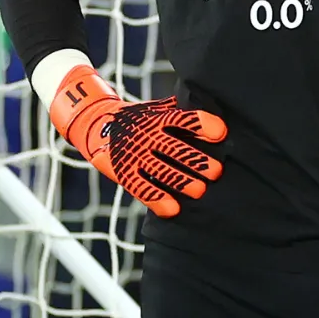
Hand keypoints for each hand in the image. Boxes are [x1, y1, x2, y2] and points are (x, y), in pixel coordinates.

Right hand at [50, 65, 226, 218]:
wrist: (97, 124)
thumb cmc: (140, 118)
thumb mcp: (158, 108)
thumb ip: (181, 111)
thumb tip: (216, 118)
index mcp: (160, 117)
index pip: (186, 120)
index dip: (205, 126)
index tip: (221, 134)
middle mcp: (148, 136)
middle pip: (178, 150)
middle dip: (200, 162)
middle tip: (216, 172)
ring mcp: (135, 154)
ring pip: (163, 171)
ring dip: (184, 183)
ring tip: (200, 190)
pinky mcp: (124, 172)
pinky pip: (142, 188)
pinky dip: (158, 200)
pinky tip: (173, 209)